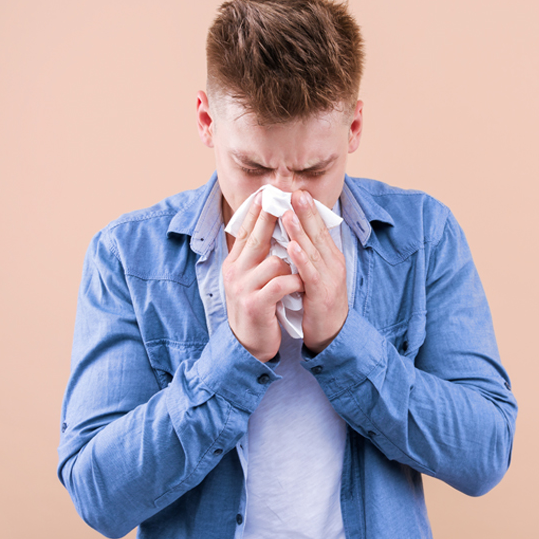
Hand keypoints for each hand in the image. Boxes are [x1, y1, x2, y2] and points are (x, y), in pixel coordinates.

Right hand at [223, 193, 303, 361]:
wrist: (247, 345)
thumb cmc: (256, 308)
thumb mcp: (250, 280)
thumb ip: (257, 258)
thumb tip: (271, 231)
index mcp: (234, 263)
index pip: (245, 231)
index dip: (256, 211)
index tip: (268, 193)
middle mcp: (235, 272)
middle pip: (256, 238)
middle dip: (272, 217)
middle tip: (286, 200)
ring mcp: (243, 288)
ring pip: (274, 262)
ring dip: (294, 264)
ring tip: (303, 270)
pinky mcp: (255, 304)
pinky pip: (281, 284)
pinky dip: (295, 282)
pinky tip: (302, 286)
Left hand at [282, 190, 347, 353]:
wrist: (332, 334)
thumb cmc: (319, 302)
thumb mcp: (314, 273)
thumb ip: (307, 254)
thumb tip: (292, 234)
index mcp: (330, 257)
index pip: (320, 229)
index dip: (309, 210)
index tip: (298, 192)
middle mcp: (333, 264)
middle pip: (319, 233)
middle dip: (307, 212)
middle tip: (295, 192)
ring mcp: (329, 278)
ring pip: (313, 250)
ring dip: (300, 230)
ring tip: (288, 213)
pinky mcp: (322, 294)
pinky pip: (310, 274)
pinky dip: (301, 259)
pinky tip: (292, 247)